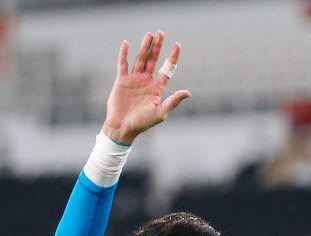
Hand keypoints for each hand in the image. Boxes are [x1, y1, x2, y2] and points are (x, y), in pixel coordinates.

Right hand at [102, 30, 190, 144]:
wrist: (123, 128)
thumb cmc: (143, 123)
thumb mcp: (161, 112)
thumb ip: (173, 101)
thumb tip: (188, 93)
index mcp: (157, 88)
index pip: (167, 69)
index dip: (172, 57)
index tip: (177, 45)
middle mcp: (147, 81)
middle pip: (153, 60)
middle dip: (157, 47)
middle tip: (161, 32)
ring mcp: (134, 79)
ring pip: (140, 59)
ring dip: (145, 47)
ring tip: (149, 34)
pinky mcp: (121, 81)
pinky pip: (123, 64)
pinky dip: (124, 54)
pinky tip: (126, 43)